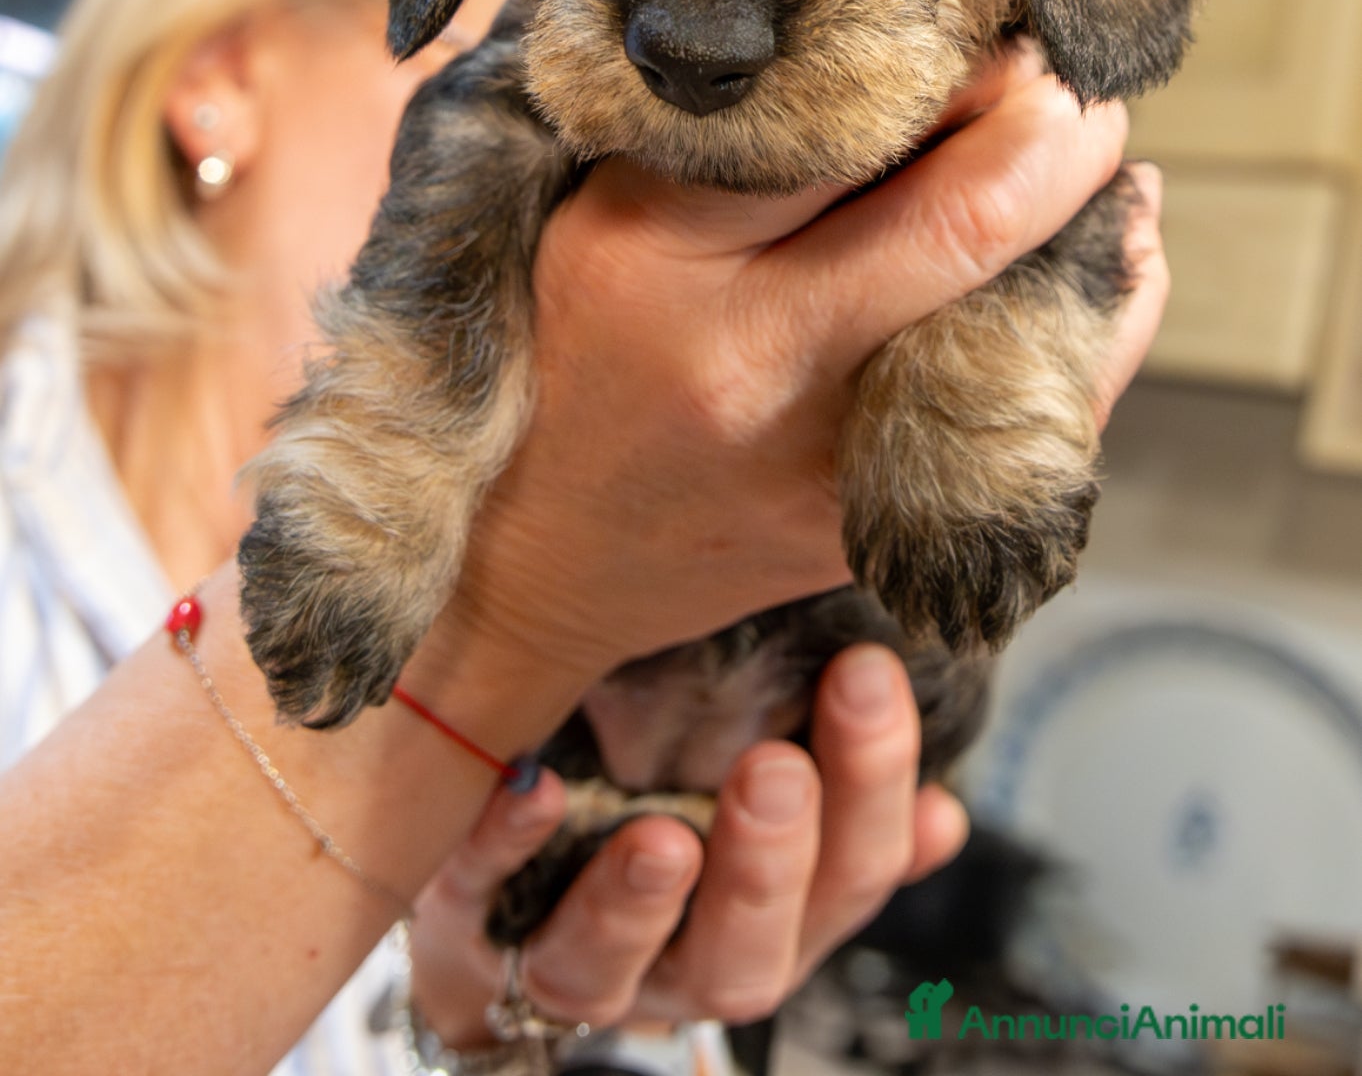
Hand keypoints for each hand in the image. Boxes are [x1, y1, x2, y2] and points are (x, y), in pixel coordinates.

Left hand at [408, 642, 967, 1040]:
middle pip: (743, 954)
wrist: (502, 911)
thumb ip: (845, 807)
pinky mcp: (470, 918)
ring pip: (609, 967)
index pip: (848, 877)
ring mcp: (572, 956)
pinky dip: (507, 844)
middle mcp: (682, 961)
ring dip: (638, 903)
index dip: (870, 788)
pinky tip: (533, 789)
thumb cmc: (665, 817)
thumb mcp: (762, 813)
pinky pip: (482, 894)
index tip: (869, 672)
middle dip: (767, 867)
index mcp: (773, 923)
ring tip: (661, 840)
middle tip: (775, 771)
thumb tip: (944, 815)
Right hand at [447, 44, 1153, 684]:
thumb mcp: (604, 210)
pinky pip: (1029, 426)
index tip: (1000, 33)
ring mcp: (826, 465)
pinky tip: (1097, 277)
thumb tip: (898, 47)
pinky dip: (1085, 338)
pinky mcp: (876, 528)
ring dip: (1098, 237)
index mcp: (662, 255)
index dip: (956, 70)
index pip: (845, 129)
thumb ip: (731, 133)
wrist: (528, 558)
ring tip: (1111, 177)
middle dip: (1058, 136)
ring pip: (1030, 332)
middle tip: (1082, 88)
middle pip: (965, 226)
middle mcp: (756, 366)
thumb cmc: (568, 350)